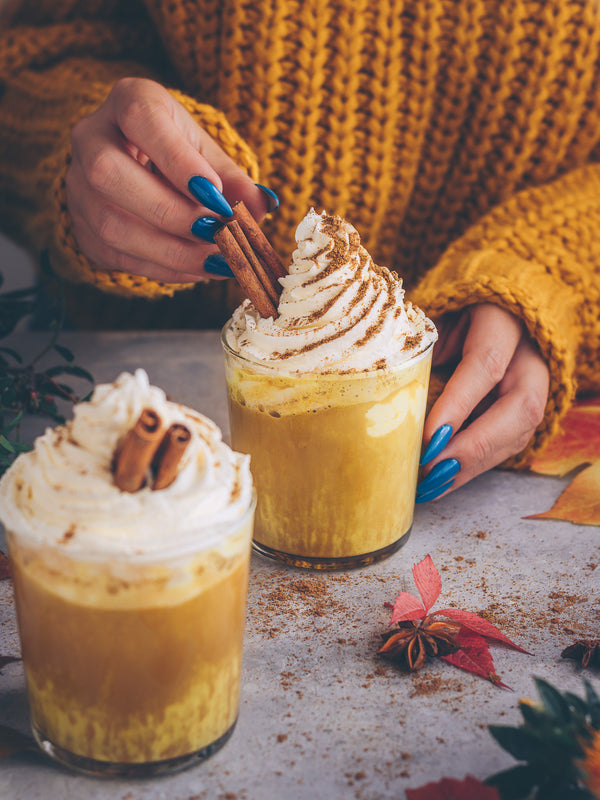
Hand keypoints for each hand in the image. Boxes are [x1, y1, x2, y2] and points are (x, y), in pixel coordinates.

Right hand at [66, 77, 271, 281]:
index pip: (140, 119)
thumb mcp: (208, 153)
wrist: (139, 166)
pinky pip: (116, 255)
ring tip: (216, 260)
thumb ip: (234, 179)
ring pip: (110, 224)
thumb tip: (263, 206)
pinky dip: (163, 268)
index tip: (216, 195)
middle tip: (216, 232)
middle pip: (110, 174)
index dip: (178, 160)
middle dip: (170, 212)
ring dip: (170, 250)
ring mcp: (78, 186)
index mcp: (127, 101)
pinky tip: (199, 269)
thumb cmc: (180, 153)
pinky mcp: (80, 227)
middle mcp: (91, 138)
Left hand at [416, 304, 549, 500]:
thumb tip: (389, 398)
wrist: (485, 309)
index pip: (486, 363)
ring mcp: (536, 383)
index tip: (428, 438)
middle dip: (475, 445)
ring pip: (519, 431)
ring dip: (474, 464)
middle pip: (520, 406)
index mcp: (503, 318)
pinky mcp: (527, 411)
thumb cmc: (446, 315)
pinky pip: (510, 443)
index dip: (459, 404)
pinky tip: (443, 483)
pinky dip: (475, 467)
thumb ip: (418, 350)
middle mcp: (530, 353)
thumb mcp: (431, 321)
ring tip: (431, 485)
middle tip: (432, 468)